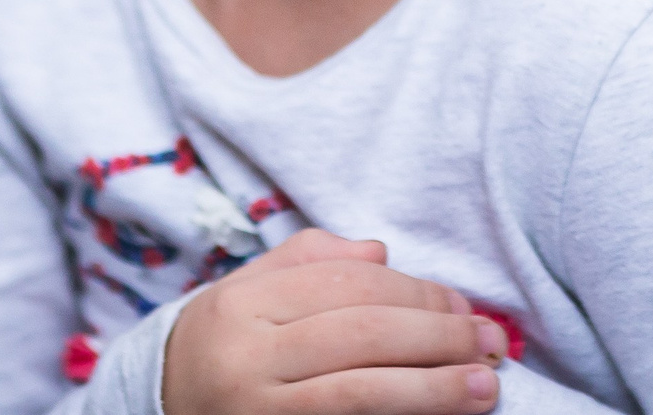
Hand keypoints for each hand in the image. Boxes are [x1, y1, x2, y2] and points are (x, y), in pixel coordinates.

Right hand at [163, 228, 507, 414]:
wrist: (162, 409)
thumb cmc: (222, 346)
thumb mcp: (248, 293)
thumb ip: (312, 262)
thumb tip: (382, 254)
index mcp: (243, 303)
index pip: (347, 284)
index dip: (416, 292)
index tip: (462, 304)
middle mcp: (247, 355)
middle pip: (363, 332)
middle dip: (438, 333)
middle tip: (490, 339)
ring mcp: (260, 409)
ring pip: (363, 389)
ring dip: (435, 385)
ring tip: (485, 383)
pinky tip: (439, 413)